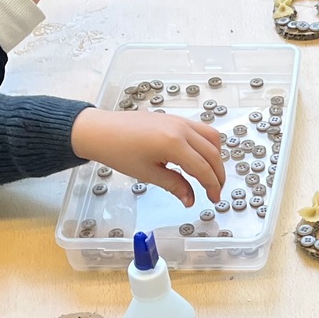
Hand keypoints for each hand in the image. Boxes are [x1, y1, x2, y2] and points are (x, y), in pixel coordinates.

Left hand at [72, 108, 225, 204]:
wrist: (100, 131)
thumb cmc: (118, 151)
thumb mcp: (147, 174)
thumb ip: (174, 185)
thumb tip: (190, 199)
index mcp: (173, 143)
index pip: (203, 168)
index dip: (212, 186)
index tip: (214, 199)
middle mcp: (181, 128)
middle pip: (212, 153)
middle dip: (218, 174)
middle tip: (215, 191)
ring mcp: (179, 120)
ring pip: (211, 137)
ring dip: (215, 157)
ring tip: (209, 174)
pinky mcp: (175, 118)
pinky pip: (200, 129)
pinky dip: (206, 144)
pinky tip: (199, 158)